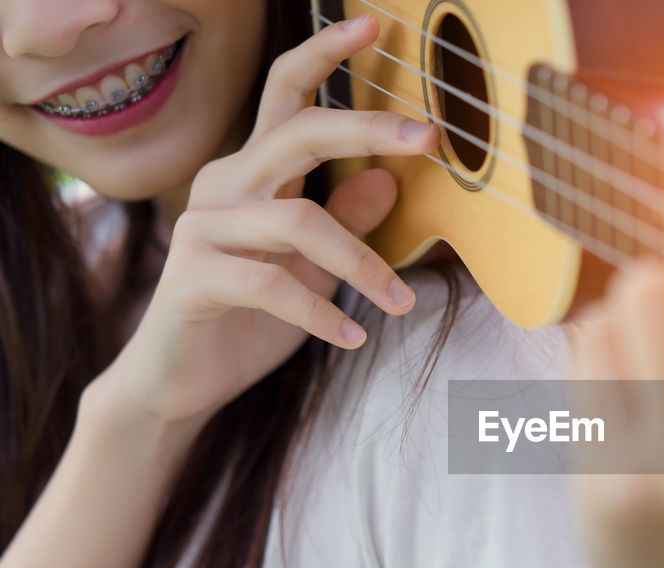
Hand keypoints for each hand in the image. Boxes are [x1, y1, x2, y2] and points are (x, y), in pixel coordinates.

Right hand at [102, 15, 439, 429]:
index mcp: (253, 173)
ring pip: (297, 220)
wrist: (181, 381)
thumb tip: (389, 180)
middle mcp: (224, 186)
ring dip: (362, 264)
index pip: (285, 95)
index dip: (324, 54)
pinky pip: (271, 284)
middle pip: (298, 133)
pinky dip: (321, 313)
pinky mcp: (193, 278)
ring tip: (400, 303)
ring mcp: (202, 229)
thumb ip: (346, 223)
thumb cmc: (251, 318)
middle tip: (428, 136)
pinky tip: (352, 336)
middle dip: (366, 127)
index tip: (375, 26)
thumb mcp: (315, 269)